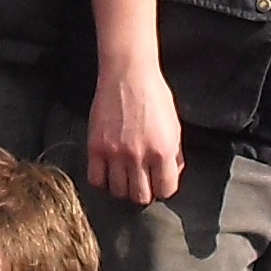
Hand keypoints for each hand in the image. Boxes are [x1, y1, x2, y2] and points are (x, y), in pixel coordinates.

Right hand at [86, 55, 186, 205]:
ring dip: (123, 187)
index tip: (158, 183)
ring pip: (118, 191)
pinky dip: (102, 181)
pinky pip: (96, 180)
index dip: (163, 188)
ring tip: (124, 176)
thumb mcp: (174, 126)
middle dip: (143, 191)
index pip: (166, 190)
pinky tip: (107, 171)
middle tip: (141, 181)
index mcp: (163, 151)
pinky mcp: (95, 147)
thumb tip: (172, 175)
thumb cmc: (153, 95)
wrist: (127, 74)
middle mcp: (139, 155)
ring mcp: (115, 153)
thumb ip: (174, 154)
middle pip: (140, 196)